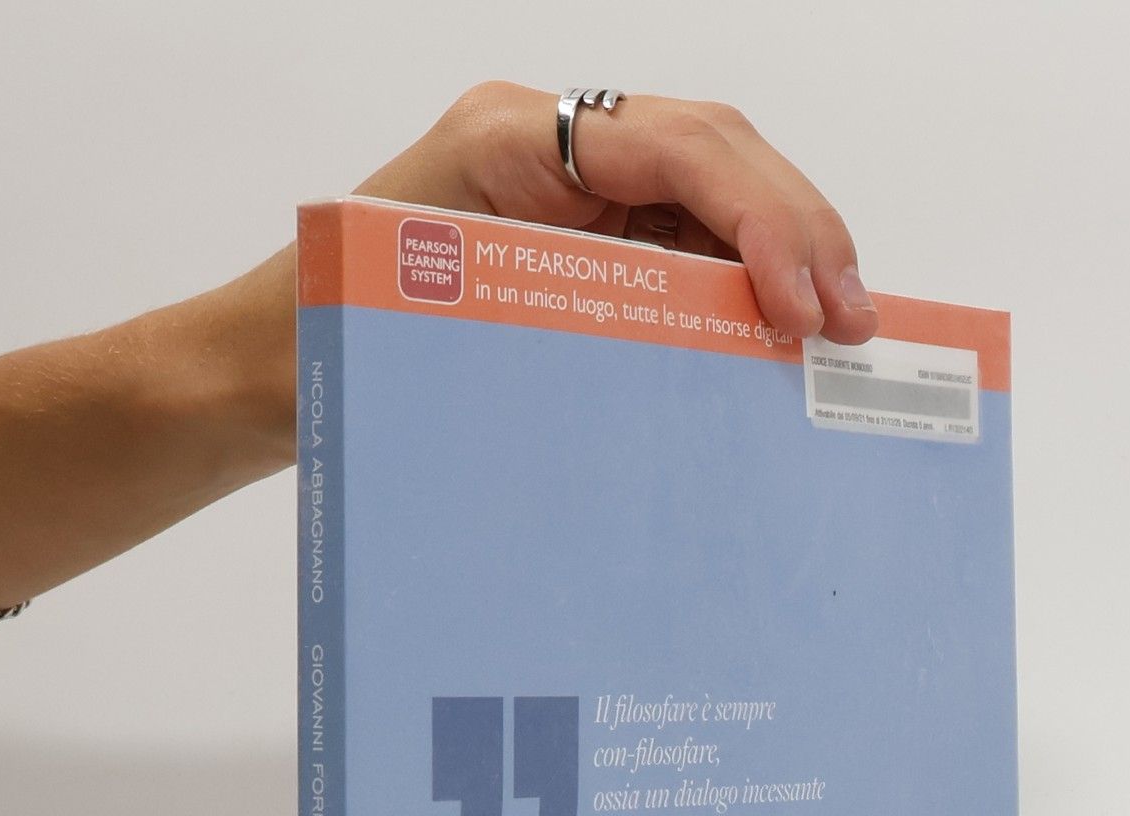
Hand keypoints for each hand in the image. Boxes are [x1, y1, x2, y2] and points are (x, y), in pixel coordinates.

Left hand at [358, 83, 880, 345]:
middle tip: (856, 321)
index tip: (803, 302)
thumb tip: (688, 352)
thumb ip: (551, 314)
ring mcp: (577, 192)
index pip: (673, 147)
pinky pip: (688, 249)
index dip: (759, 217)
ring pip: (717, 199)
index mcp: (510, 137)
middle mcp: (555, 148)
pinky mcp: (590, 243)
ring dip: (791, 258)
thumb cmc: (329, 337)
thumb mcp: (428, 318)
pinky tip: (785, 339)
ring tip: (843, 332)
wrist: (273, 365)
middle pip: (717, 156)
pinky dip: (748, 290)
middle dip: (801, 231)